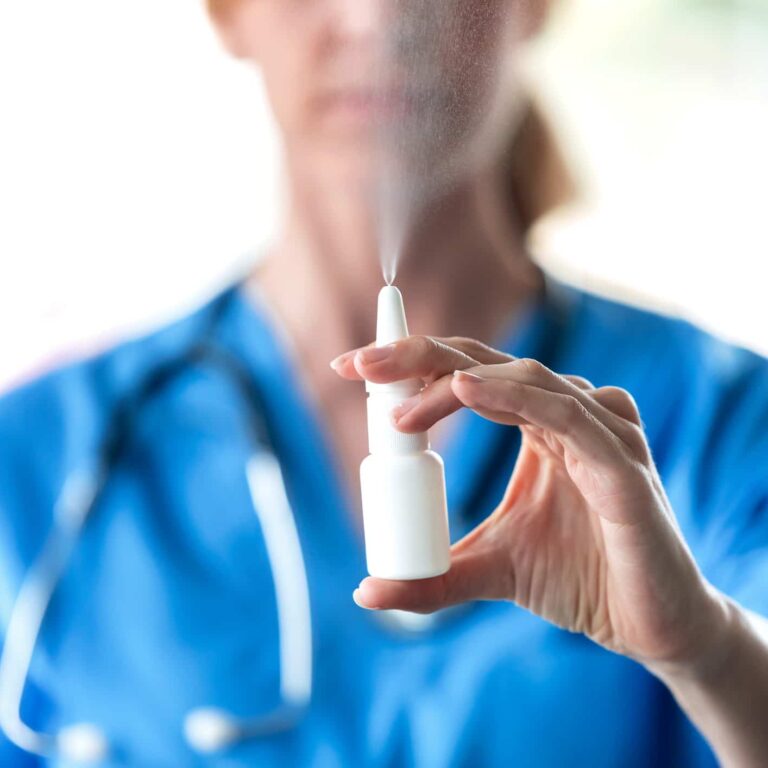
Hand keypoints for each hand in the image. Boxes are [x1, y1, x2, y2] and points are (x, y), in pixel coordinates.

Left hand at [330, 335, 726, 668]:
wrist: (649, 626)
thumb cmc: (578, 579)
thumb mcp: (489, 570)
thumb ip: (433, 576)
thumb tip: (366, 591)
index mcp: (535, 423)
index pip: (465, 376)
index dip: (409, 367)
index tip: (349, 370)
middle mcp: (567, 412)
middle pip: (484, 363)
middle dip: (416, 357)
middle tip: (358, 365)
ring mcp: (600, 431)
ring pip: (522, 378)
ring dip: (452, 384)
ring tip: (397, 413)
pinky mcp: (624, 464)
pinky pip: (567, 415)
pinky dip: (515, 397)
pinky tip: (465, 390)